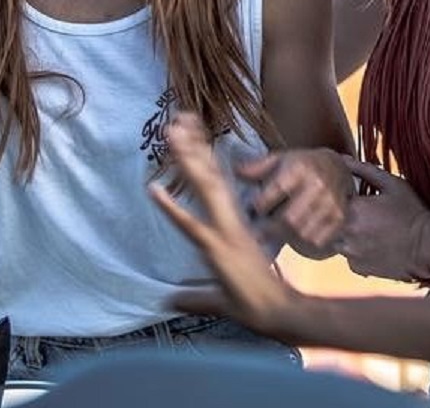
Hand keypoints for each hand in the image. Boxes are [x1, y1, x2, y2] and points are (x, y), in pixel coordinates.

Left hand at [150, 112, 302, 337]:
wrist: (276, 311)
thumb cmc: (254, 300)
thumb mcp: (215, 295)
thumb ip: (192, 295)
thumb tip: (168, 299)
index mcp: (229, 223)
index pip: (212, 180)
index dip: (199, 154)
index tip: (188, 131)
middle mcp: (226, 220)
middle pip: (207, 174)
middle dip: (193, 145)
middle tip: (179, 117)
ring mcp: (223, 231)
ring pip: (203, 188)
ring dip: (187, 160)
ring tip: (171, 133)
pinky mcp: (218, 247)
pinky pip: (191, 223)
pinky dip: (172, 207)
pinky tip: (153, 191)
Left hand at [237, 147, 351, 257]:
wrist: (337, 166)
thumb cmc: (302, 164)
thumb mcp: (281, 159)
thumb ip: (258, 167)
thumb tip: (235, 171)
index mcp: (299, 168)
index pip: (275, 192)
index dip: (260, 205)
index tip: (254, 209)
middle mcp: (317, 185)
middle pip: (288, 219)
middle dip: (271, 228)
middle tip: (260, 230)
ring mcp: (330, 203)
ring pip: (302, 232)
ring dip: (287, 236)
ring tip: (280, 231)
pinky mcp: (339, 217)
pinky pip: (317, 239)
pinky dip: (305, 241)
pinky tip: (298, 233)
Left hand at [335, 155, 429, 281]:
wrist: (427, 247)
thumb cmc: (412, 212)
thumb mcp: (392, 184)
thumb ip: (364, 170)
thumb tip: (342, 159)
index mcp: (351, 209)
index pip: (329, 198)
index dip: (340, 195)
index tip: (353, 195)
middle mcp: (345, 233)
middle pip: (329, 221)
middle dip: (339, 214)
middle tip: (363, 212)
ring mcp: (349, 252)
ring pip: (336, 239)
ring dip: (346, 232)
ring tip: (369, 227)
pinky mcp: (357, 267)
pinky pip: (348, 254)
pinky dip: (355, 248)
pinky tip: (373, 243)